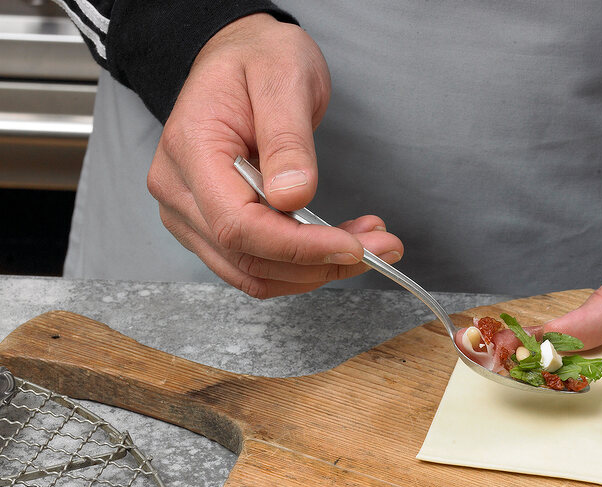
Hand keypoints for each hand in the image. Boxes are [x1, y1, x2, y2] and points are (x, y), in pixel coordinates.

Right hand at [146, 14, 403, 297]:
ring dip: (318, 270)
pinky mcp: (212, 228)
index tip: (352, 246)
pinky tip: (342, 241)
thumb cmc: (259, 59)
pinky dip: (305, 264)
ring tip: (370, 242)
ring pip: (255, 273)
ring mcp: (191, 215)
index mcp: (189, 150)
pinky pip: (258, 266)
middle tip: (382, 246)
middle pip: (248, 257)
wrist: (243, 57)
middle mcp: (179, 191)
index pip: (238, 224)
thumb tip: (292, 197)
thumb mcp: (283, 79)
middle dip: (320, 263)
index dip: (298, 248)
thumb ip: (287, 139)